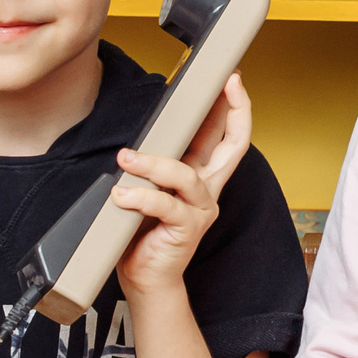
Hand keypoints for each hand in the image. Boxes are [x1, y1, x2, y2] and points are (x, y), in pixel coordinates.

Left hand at [114, 74, 252, 297]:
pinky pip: (165, 206)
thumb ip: (152, 165)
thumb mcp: (149, 188)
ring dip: (154, 163)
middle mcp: (208, 190)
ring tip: (126, 158)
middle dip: (234, 111)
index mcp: (201, 176)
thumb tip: (136, 134)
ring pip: (186, 176)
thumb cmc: (142, 232)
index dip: (233, 106)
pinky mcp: (187, 229)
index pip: (225, 136)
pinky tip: (122, 194)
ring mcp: (200, 210)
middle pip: (234, 146)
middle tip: (227, 86)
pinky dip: (142, 197)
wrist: (145, 279)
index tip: (230, 79)